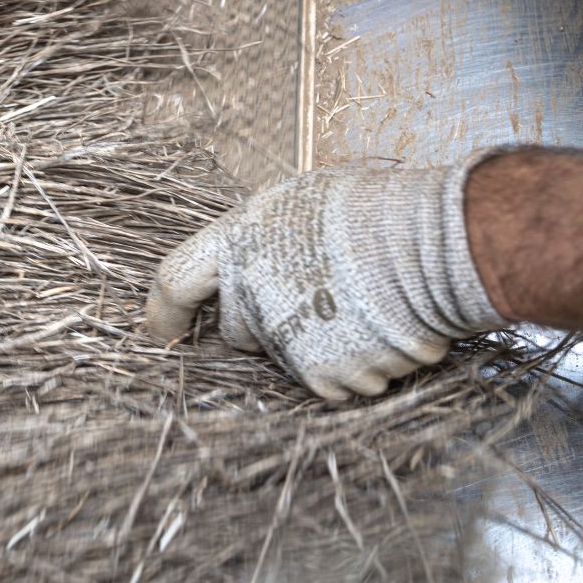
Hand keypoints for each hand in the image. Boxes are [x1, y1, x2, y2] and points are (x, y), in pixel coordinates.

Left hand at [145, 154, 504, 399]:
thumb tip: (275, 245)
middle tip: (324, 299)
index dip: (163, 313)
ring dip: (329, 346)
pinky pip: (337, 383)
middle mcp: (249, 291)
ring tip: (370, 303)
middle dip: (270, 329)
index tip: (158, 334)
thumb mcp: (308, 198)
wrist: (425, 241)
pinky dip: (363, 366)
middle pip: (239, 332)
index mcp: (238, 240)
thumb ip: (276, 233)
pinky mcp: (319, 373)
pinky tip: (386, 328)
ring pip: (295, 359)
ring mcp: (282, 336)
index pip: (175, 281)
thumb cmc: (378, 206)